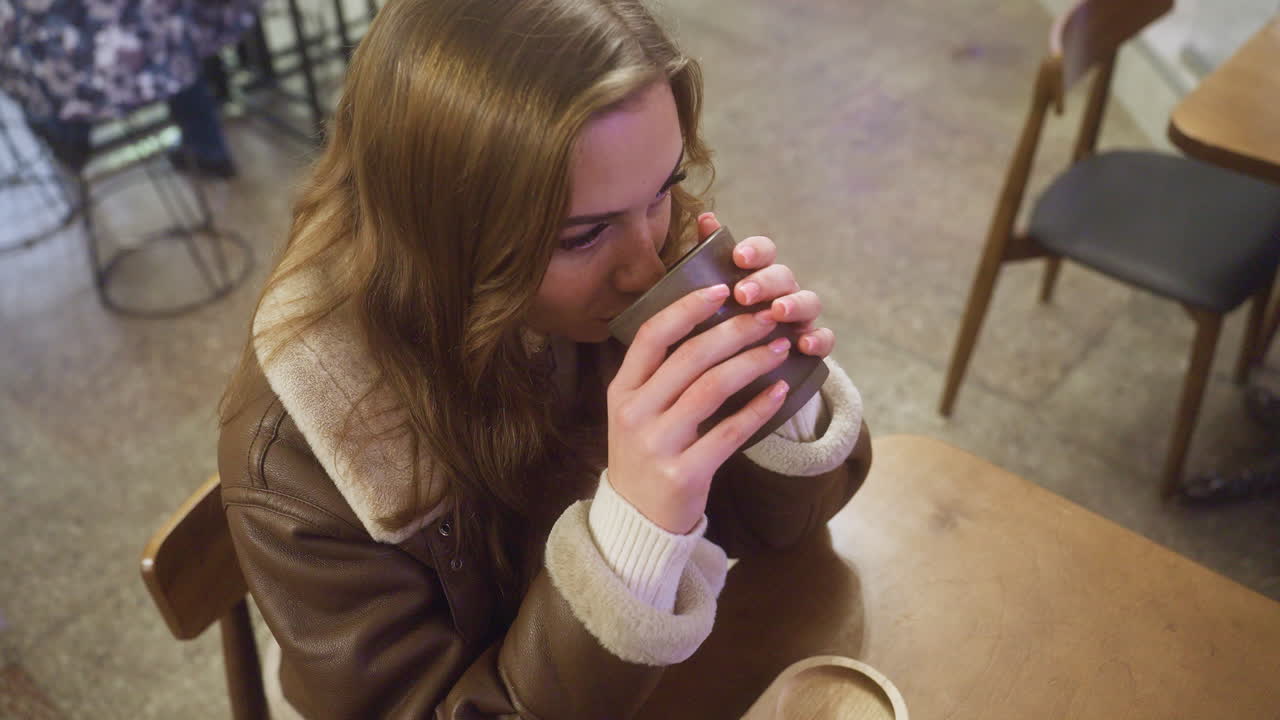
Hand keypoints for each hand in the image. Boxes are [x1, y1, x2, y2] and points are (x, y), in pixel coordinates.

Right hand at [606, 224, 795, 533]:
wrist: (637, 521)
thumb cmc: (646, 455)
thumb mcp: (635, 412)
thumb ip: (659, 375)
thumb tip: (708, 323)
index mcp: (622, 390)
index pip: (652, 335)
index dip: (687, 307)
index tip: (721, 289)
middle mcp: (634, 413)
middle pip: (690, 356)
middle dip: (735, 330)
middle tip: (768, 316)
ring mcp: (656, 444)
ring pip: (712, 388)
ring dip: (752, 362)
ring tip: (780, 347)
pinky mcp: (683, 473)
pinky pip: (730, 432)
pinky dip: (759, 408)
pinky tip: (780, 391)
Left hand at [697, 212, 835, 358]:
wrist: (735, 365)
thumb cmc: (720, 320)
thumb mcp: (709, 291)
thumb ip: (707, 256)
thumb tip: (705, 217)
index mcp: (758, 273)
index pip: (763, 251)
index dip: (754, 251)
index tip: (738, 257)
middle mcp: (783, 290)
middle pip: (783, 276)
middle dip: (765, 282)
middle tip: (743, 294)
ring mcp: (801, 316)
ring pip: (809, 301)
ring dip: (794, 304)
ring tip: (777, 312)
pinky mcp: (813, 343)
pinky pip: (824, 338)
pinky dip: (818, 340)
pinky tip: (804, 345)